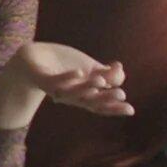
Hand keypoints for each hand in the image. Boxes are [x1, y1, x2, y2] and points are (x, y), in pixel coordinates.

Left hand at [7, 41, 132, 116]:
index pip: (101, 105)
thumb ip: (106, 72)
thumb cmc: (64, 65)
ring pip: (73, 93)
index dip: (115, 109)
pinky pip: (55, 81)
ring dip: (87, 87)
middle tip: (121, 94)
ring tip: (101, 80)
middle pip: (89, 102)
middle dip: (105, 99)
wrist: (35, 57)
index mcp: (83, 95)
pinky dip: (66, 77)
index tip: (131, 110)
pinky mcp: (43, 80)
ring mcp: (57, 89)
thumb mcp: (89, 67)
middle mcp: (71, 96)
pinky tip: (78, 72)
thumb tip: (121, 71)